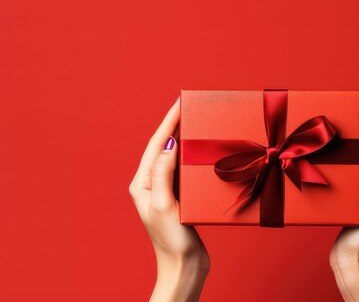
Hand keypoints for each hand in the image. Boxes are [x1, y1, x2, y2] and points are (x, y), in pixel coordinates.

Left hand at [129, 98, 208, 301]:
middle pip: (164, 147)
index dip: (168, 122)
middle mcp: (152, 184)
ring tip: (199, 122)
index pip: (155, 145)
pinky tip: (205, 151)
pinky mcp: (181, 197)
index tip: (180, 102)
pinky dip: (195, 157)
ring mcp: (166, 190)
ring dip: (187, 139)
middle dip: (176, 125)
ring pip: (176, 157)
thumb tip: (168, 144)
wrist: (184, 266)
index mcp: (142, 184)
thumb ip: (163, 174)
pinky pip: (186, 170)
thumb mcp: (164, 205)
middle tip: (192, 106)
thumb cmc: (171, 240)